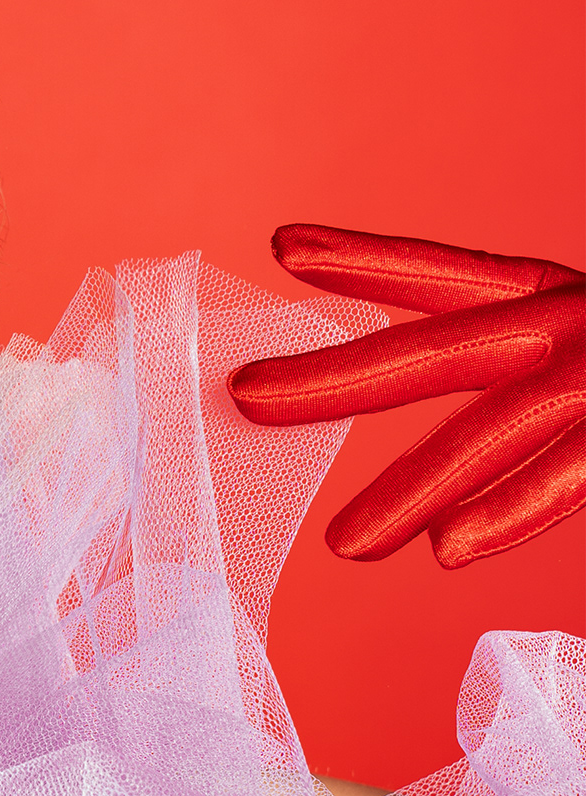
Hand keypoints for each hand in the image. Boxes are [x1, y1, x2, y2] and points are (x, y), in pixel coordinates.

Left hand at [228, 224, 585, 567]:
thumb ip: (533, 381)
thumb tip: (484, 419)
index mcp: (555, 304)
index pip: (445, 277)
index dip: (363, 263)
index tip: (282, 246)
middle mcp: (570, 327)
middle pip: (433, 353)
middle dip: (334, 378)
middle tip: (243, 394)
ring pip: (487, 431)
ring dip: (410, 489)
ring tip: (343, 546)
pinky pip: (564, 478)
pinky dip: (506, 511)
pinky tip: (445, 549)